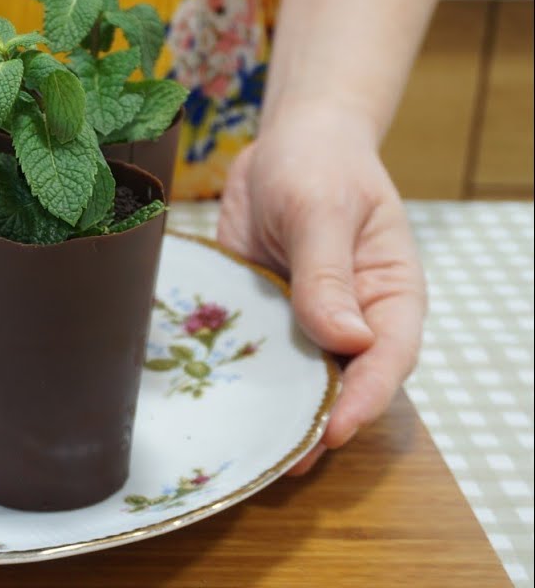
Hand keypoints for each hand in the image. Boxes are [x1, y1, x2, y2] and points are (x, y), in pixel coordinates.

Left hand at [217, 111, 425, 473]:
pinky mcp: (264, 315)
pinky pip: (253, 353)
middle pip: (342, 383)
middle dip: (314, 423)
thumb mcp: (322, 210)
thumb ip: (328, 273)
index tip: (334, 431)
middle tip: (280, 460)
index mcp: (389, 296)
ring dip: (273, 411)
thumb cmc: (320, 164)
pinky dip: (237, 378)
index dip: (362, 400)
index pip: (386, 360)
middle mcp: (352, 318)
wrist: (286, 141)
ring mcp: (306, 320)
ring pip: (296, 377)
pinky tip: (212, 403)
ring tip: (245, 449)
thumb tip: (348, 339)